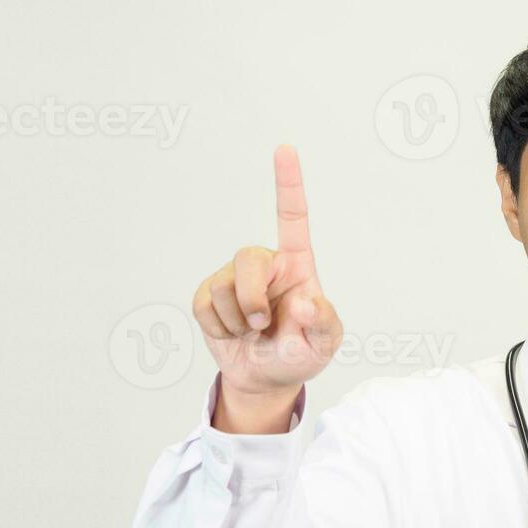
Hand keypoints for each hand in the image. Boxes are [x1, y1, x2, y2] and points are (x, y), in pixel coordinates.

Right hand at [193, 145, 342, 398]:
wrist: (266, 378)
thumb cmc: (300, 354)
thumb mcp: (324, 344)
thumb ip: (323, 323)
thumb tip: (303, 302)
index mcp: (297, 265)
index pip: (293, 218)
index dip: (288, 184)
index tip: (284, 149)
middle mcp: (265, 265)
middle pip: (248, 259)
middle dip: (251, 299)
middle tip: (262, 325)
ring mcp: (234, 278)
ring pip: (222, 287)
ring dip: (237, 320)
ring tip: (252, 332)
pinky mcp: (208, 295)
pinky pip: (203, 305)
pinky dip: (218, 328)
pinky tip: (233, 334)